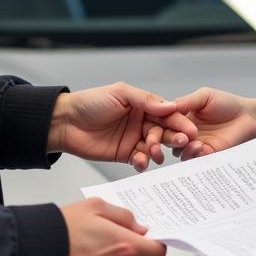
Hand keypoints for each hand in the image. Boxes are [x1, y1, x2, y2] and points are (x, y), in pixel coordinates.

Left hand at [51, 83, 197, 170]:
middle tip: (180, 142)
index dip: (179, 121)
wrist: (65, 122)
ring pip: (154, 146)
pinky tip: (141, 161)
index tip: (190, 130)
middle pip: (164, 131)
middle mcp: (141, 122)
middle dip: (173, 137)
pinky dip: (143, 162)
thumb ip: (146, 100)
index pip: (166, 113)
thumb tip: (170, 106)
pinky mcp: (125, 154)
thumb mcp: (120, 93)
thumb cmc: (90, 103)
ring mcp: (134, 138)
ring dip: (157, 150)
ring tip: (154, 152)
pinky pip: (140, 160)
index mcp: (143, 105)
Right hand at [59, 198, 166, 255]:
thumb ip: (124, 216)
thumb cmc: (64, 228)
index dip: (155, 246)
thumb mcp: (96, 206)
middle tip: (119, 244)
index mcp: (125, 246)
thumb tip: (138, 228)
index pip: (158, 253)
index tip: (148, 241)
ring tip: (96, 253)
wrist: (37, 252)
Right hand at [145, 86, 255, 160]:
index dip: (159, 127)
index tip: (158, 127)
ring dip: (185, 149)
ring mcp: (196, 145)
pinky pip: (197, 160)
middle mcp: (185, 134)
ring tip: (194, 143)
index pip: (164, 125)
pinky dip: (197, 155)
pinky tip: (202, 148)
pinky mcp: (208, 155)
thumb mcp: (204, 96)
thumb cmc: (226, 103)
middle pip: (169, 141)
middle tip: (177, 138)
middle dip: (170, 141)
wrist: (247, 116)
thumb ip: (185, 102)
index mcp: (181, 119)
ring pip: (182, 153)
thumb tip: (165, 106)